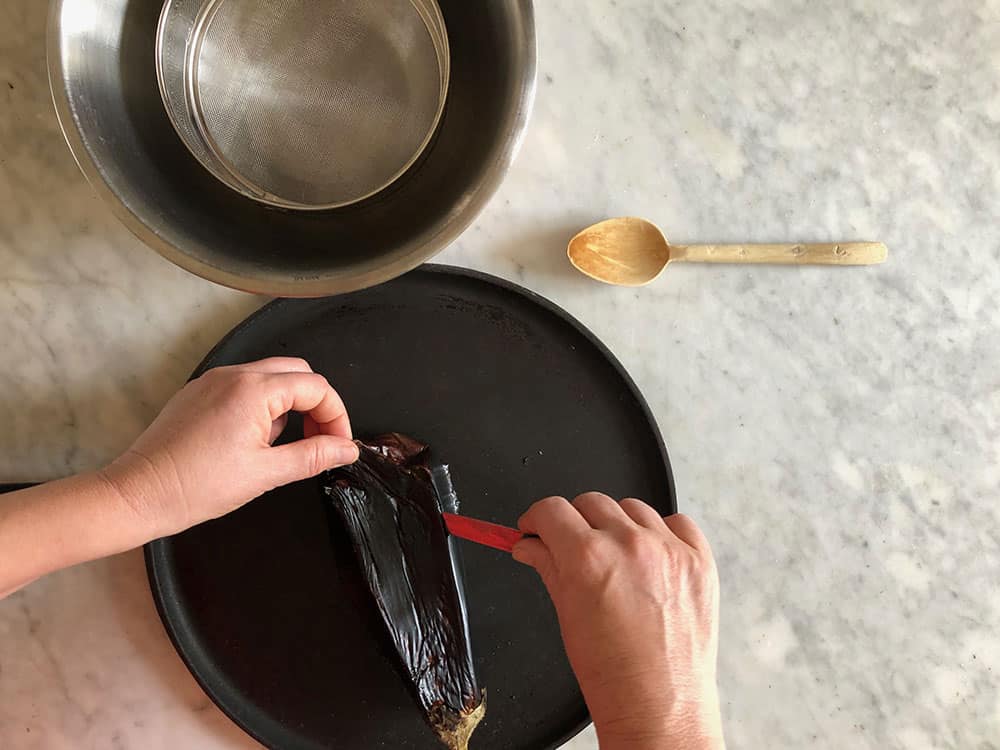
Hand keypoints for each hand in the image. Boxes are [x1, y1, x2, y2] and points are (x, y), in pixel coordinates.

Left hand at [101, 357, 358, 538]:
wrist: (139, 494)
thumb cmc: (195, 486)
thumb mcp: (266, 474)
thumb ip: (313, 456)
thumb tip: (345, 449)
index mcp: (253, 390)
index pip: (316, 388)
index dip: (336, 416)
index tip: (337, 445)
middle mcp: (233, 375)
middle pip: (297, 373)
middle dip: (316, 405)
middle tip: (319, 441)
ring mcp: (213, 380)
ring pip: (271, 378)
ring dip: (290, 406)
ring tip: (282, 447)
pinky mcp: (200, 392)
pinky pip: (245, 387)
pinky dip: (263, 407)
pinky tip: (254, 442)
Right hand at [513, 494, 722, 749]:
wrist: (658, 707)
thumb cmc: (610, 673)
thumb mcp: (565, 615)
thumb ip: (547, 567)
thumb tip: (530, 545)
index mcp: (588, 557)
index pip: (551, 510)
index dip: (536, 519)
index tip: (537, 529)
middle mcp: (629, 544)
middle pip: (590, 501)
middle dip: (574, 522)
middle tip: (573, 548)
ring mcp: (669, 549)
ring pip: (632, 508)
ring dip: (618, 525)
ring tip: (617, 559)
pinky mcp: (699, 560)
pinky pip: (678, 523)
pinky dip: (662, 533)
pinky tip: (652, 558)